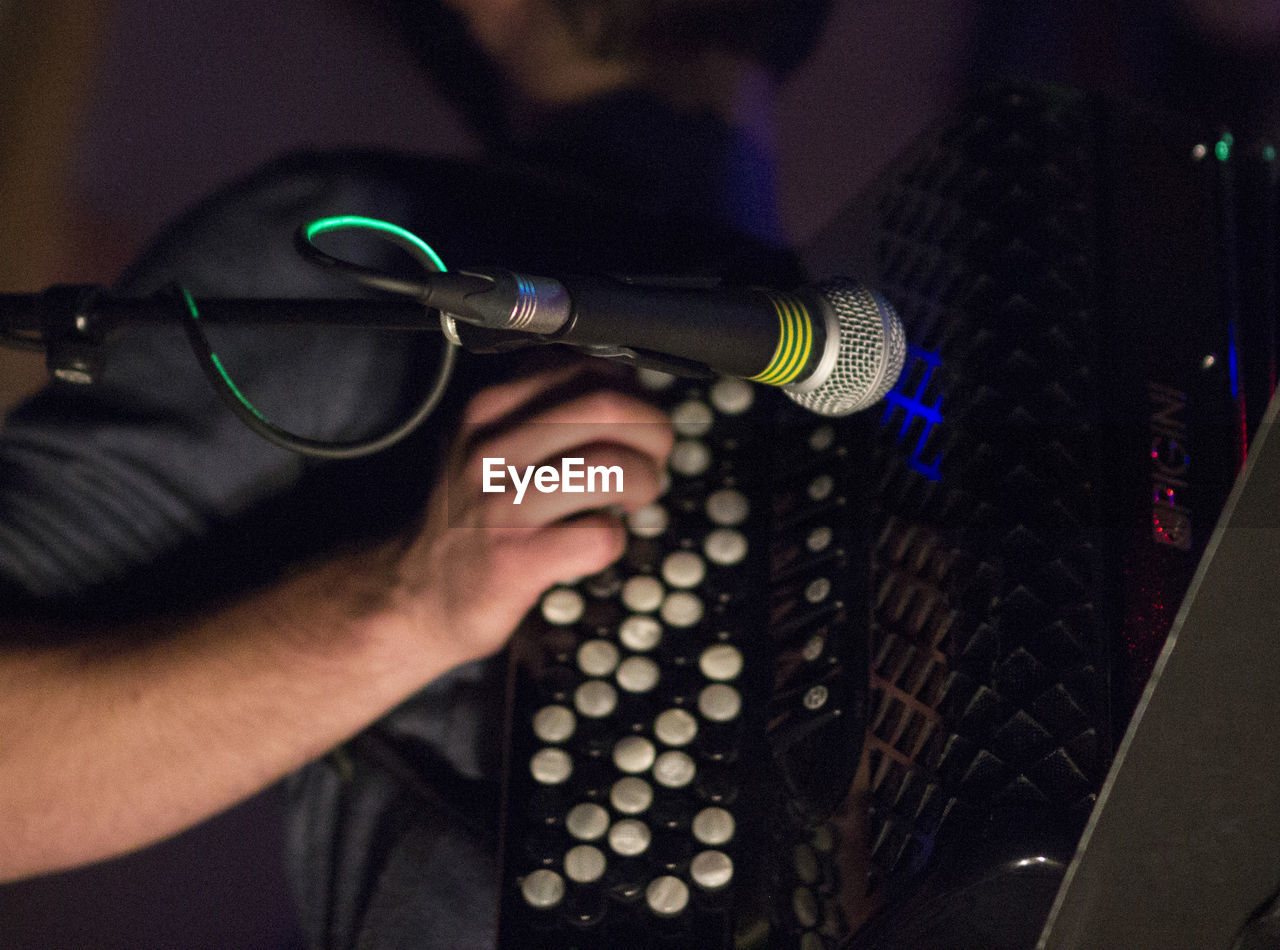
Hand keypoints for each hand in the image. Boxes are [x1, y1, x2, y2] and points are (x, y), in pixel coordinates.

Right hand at [391, 364, 672, 666]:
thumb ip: (542, 405)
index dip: (632, 392)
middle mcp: (492, 449)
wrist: (418, 594)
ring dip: (644, 481)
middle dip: (653, 432)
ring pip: (613, 466)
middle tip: (652, 458)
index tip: (635, 419)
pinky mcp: (517, 559)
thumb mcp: (487, 441)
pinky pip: (600, 534)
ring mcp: (504, 504)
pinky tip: (595, 541)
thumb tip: (623, 380)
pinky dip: (615, 538)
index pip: (586, 368)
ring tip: (633, 498)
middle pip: (608, 408)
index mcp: (488, 409)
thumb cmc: (469, 516)